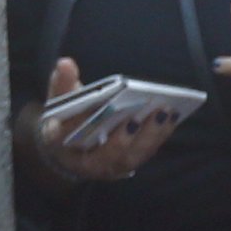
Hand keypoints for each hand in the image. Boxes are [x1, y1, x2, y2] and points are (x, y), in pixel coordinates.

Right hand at [26, 60, 180, 182]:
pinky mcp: (127, 165)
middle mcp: (84, 162)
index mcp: (60, 143)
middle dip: (124, 138)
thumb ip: (62, 83)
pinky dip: (158, 136)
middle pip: (107, 155)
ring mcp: (108, 168)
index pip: (68, 134)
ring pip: (130, 157)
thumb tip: (66, 63)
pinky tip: (170, 116)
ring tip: (163, 112)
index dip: (81, 121)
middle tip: (139, 116)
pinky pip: (145, 154)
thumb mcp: (60, 100)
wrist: (72, 148)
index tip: (96, 105)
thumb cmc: (67, 119)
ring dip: (149, 136)